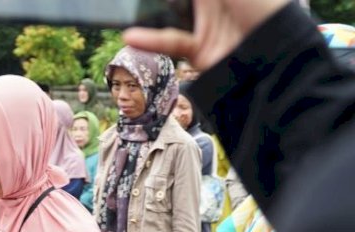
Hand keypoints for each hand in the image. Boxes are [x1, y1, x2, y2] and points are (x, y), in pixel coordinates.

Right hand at [122, 0, 288, 71]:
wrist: (276, 55)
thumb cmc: (263, 8)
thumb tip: (170, 0)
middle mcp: (213, 4)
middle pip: (177, 0)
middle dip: (155, 1)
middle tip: (134, 0)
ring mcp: (205, 27)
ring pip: (168, 17)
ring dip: (147, 15)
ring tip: (125, 9)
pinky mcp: (199, 50)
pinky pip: (170, 42)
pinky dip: (150, 41)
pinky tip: (132, 36)